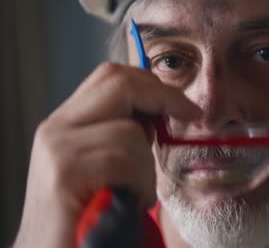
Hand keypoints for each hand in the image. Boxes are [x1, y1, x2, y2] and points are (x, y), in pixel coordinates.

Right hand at [12, 63, 199, 247]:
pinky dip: (139, 184)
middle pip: (119, 83)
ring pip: (130, 131)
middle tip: (188, 116)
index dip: (154, 85)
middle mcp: (56, 128)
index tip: (186, 106)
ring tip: (135, 193)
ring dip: (147, 167)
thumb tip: (160, 111)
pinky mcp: (65, 172)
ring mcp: (57, 148)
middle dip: (163, 99)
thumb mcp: (106, 166)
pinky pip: (125, 160)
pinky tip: (129, 203)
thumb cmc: (88, 216)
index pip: (112, 77)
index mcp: (66, 123)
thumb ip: (124, 135)